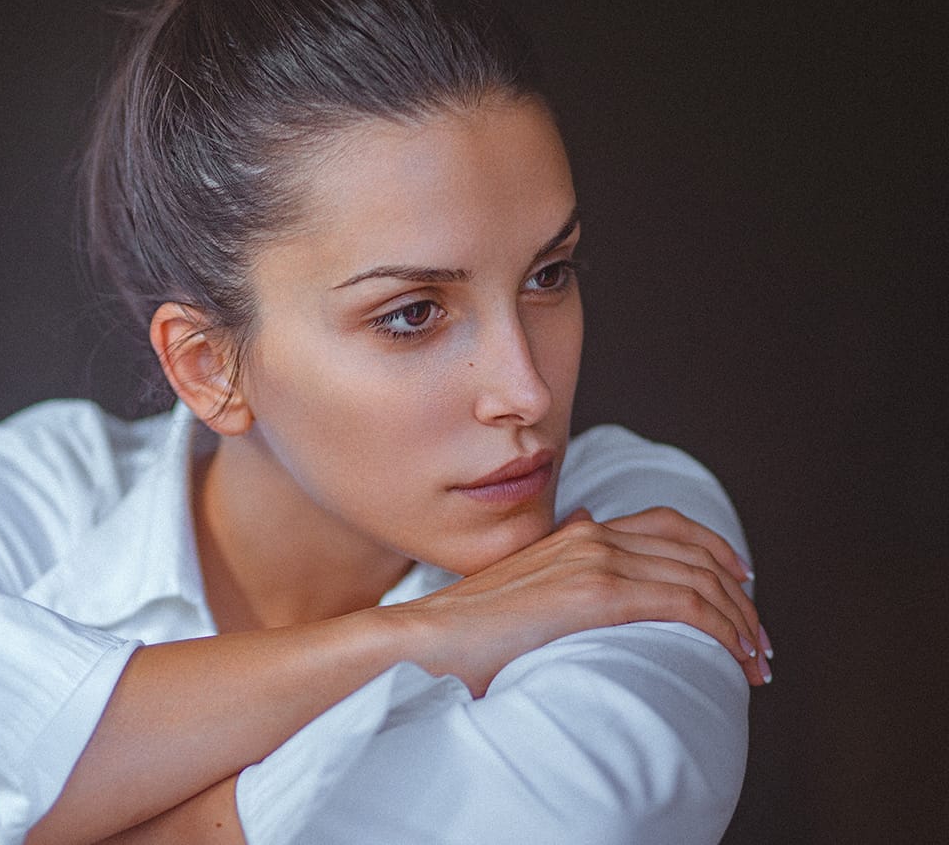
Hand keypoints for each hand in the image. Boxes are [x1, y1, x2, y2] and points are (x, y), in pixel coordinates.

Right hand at [382, 506, 768, 695]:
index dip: (714, 551)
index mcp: (575, 534)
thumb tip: (578, 580)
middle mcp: (592, 536)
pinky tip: (735, 660)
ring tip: (756, 661)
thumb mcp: (518, 595)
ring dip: (740, 622)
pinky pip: (687, 605)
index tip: (740, 585)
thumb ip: (555, 582)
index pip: (667, 526)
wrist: (426, 639)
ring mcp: (596, 561)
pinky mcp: (599, 594)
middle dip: (740, 595)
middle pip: (696, 551)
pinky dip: (723, 632)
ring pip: (701, 580)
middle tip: (759, 638)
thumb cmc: (464, 633)